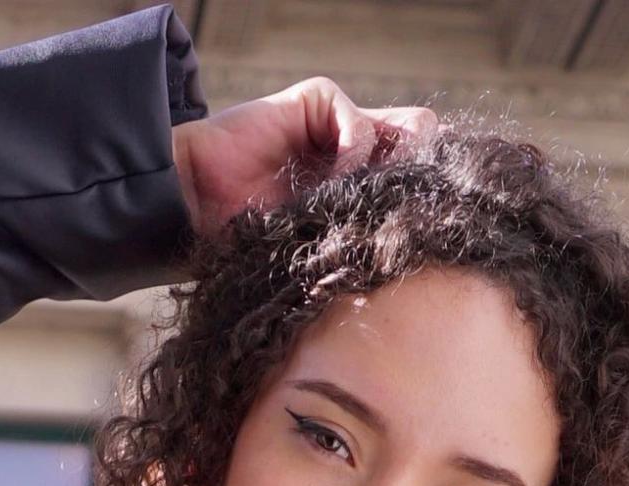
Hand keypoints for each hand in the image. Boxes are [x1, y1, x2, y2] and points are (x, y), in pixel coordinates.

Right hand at [171, 77, 437, 234]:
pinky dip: (354, 157)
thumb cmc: (249, 238)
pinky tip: (330, 184)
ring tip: (370, 196)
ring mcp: (341, 123)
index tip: (430, 223)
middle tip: (402, 208)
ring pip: (415, 126)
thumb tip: (427, 241)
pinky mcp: (318, 102)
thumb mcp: (323, 242)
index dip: (434, 193)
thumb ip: (367, 231)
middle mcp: (358, 150)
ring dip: (400, 164)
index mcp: (362, 185)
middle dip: (425, 177)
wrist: (194, 207)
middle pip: (431, 145)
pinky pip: (362, 125)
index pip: (423, 175)